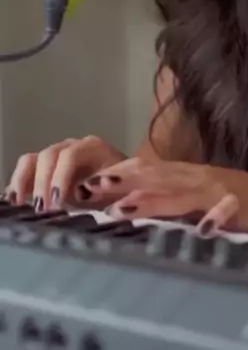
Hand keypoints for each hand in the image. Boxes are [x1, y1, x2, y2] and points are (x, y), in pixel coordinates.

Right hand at [4, 136, 125, 211]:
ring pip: (33, 159)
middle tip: (42, 209)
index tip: (56, 202)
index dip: (60, 177)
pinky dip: (18, 183)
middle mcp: (72, 146)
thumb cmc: (122, 188)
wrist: (124, 186)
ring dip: (24, 181)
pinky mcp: (46, 168)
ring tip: (19, 203)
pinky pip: (27, 168)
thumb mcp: (119, 189)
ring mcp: (57, 155)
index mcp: (93, 147)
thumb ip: (104, 188)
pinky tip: (15, 201)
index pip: (70, 154)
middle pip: (49, 155)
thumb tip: (84, 191)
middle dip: (42, 182)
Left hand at [80, 157, 247, 234]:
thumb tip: (119, 202)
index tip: (86, 182)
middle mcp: (193, 177)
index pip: (143, 169)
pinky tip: (203, 229)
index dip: (116, 174)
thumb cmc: (224, 197)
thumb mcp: (189, 192)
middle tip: (93, 188)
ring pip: (181, 193)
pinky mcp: (239, 204)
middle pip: (154, 177)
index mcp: (180, 174)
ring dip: (154, 199)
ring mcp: (215, 190)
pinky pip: (226, 210)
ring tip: (125, 207)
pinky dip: (214, 218)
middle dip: (123, 182)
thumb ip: (161, 194)